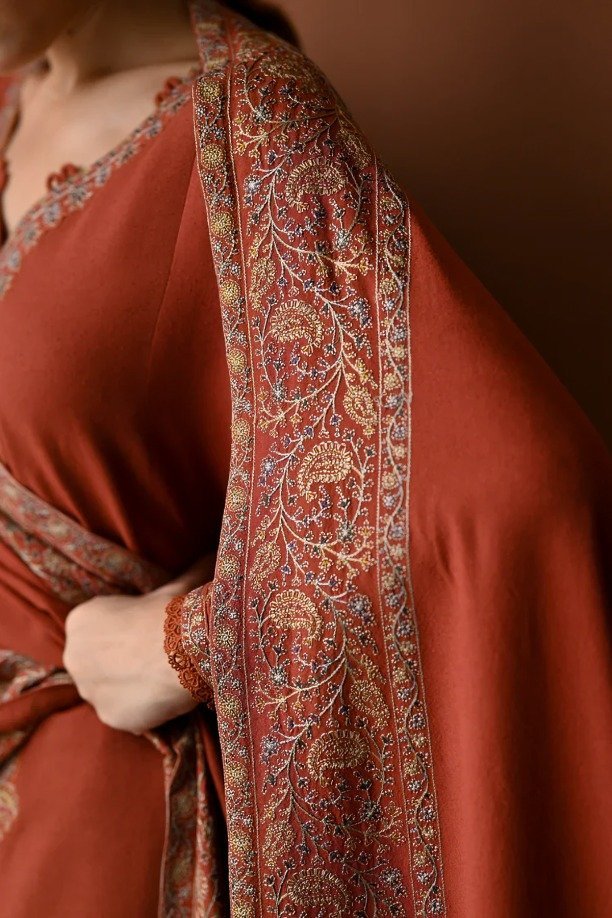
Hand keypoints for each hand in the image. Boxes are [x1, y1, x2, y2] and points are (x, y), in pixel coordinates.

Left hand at [63, 553, 214, 734]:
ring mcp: (89, 689)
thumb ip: (187, 572)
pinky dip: (141, 709)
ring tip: (162, 680)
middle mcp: (74, 655)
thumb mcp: (177, 585)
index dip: (125, 631)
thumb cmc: (176, 610)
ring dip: (130, 686)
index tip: (150, 632)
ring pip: (109, 690)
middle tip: (156, 658)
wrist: (186, 647)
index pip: (98, 629)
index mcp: (81, 619)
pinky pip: (124, 713)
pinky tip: (163, 699)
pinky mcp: (108, 716)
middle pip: (96, 661)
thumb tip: (215, 554)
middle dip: (121, 662)